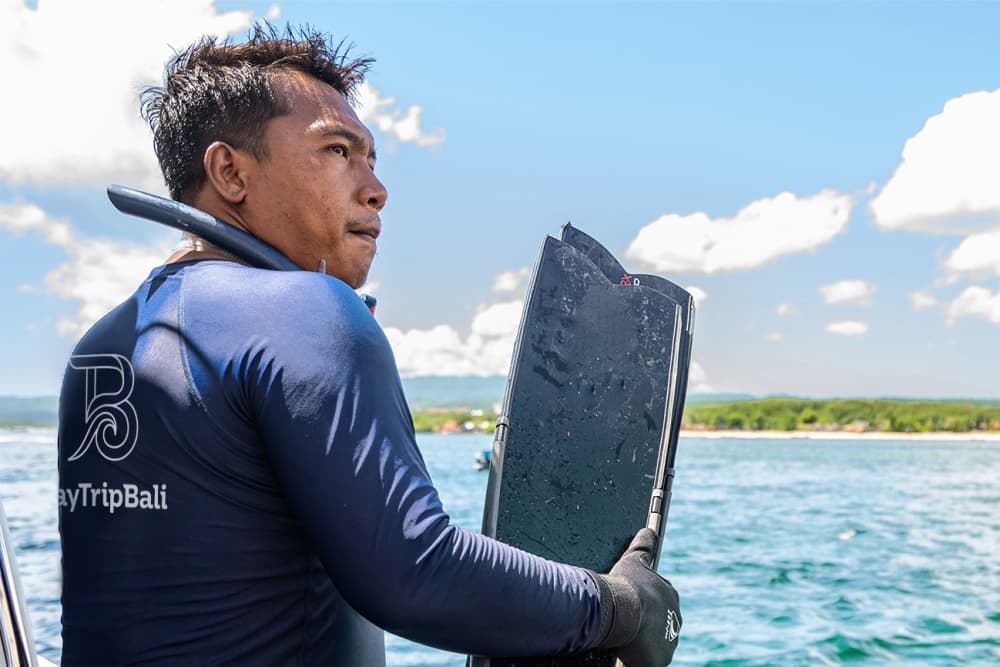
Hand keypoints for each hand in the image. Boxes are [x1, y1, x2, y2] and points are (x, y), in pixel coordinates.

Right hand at [596, 528, 680, 666]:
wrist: (625, 611)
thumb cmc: (627, 584)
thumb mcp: (634, 559)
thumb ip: (644, 545)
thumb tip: (649, 529)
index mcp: (670, 595)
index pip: (658, 602)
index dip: (644, 604)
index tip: (631, 606)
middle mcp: (675, 618)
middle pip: (659, 623)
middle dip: (645, 624)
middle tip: (626, 623)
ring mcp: (669, 640)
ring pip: (655, 642)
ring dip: (642, 641)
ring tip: (624, 638)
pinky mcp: (660, 659)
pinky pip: (649, 659)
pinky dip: (638, 657)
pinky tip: (625, 651)